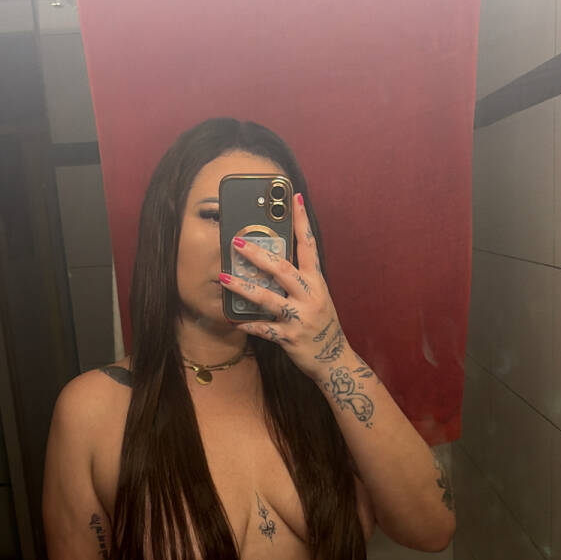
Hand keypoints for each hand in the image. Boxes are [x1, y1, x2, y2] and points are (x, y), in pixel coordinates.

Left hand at [219, 193, 350, 381]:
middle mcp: (310, 296)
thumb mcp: (316, 298)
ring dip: (245, 288)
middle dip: (259, 255)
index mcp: (316, 283)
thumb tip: (271, 262)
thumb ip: (298, 281)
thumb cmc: (321, 325)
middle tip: (237, 242)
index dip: (301, 222)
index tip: (295, 198)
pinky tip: (233, 319)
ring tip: (225, 278)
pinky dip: (248, 324)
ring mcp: (300, 318)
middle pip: (283, 269)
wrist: (335, 361)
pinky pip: (264, 329)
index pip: (309, 246)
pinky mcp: (290, 338)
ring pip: (269, 299)